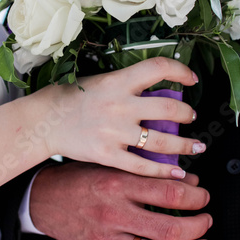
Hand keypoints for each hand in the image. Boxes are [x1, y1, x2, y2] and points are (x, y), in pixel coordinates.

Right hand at [30, 162, 211, 239]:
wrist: (46, 198)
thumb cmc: (80, 178)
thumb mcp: (112, 165)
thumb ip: (148, 172)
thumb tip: (186, 179)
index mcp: (118, 185)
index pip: (168, 193)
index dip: (195, 196)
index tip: (202, 195)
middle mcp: (113, 214)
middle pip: (168, 229)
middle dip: (198, 226)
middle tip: (206, 220)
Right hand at [39, 57, 204, 177]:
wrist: (44, 120)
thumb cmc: (71, 98)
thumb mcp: (100, 80)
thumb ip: (127, 85)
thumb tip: (159, 91)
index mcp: (117, 81)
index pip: (158, 68)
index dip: (181, 70)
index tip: (191, 78)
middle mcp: (119, 105)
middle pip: (170, 110)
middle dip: (188, 114)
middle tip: (192, 117)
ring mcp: (114, 132)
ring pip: (162, 142)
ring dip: (185, 145)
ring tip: (195, 146)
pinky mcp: (107, 155)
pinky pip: (143, 167)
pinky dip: (164, 171)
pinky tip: (178, 171)